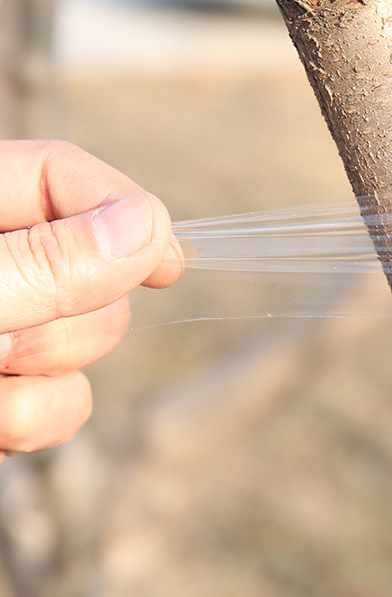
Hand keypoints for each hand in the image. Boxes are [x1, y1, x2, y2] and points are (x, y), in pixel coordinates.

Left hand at [0, 140, 182, 457]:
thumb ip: (45, 261)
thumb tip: (149, 227)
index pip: (64, 176)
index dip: (123, 210)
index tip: (170, 266)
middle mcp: (0, 262)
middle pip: (95, 263)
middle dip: (72, 315)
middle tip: (2, 341)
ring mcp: (4, 325)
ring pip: (89, 339)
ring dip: (49, 371)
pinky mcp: (4, 387)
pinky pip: (63, 403)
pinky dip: (35, 420)